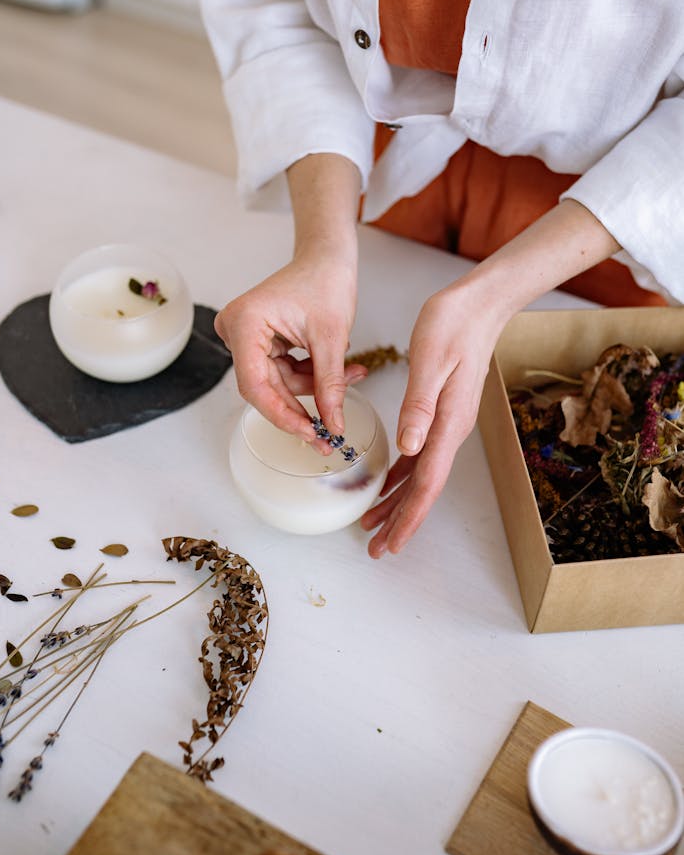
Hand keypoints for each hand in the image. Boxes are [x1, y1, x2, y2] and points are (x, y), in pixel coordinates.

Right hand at [215, 246, 365, 447]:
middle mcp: (237, 329)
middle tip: (328, 433)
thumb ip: (330, 384)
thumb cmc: (326, 280)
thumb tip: (332, 424)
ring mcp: (247, 336)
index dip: (281, 414)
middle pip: (264, 387)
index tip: (308, 433)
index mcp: (244, 322)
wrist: (328, 257)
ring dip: (314, 388)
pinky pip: (283, 372)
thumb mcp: (332, 338)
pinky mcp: (261, 341)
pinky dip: (311, 376)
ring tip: (351, 379)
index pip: (254, 384)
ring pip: (278, 383)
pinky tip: (341, 371)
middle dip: (301, 407)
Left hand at [361, 277, 503, 556]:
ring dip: (398, 501)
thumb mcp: (430, 362)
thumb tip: (407, 448)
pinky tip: (388, 481)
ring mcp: (447, 423)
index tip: (390, 544)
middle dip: (401, 520)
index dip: (407, 517)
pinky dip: (401, 473)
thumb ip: (419, 406)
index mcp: (446, 423)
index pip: (426, 483)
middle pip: (424, 488)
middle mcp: (450, 430)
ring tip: (374, 524)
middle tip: (377, 549)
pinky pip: (420, 454)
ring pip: (421, 475)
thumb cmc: (453, 326)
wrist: (479, 304)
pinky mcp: (441, 412)